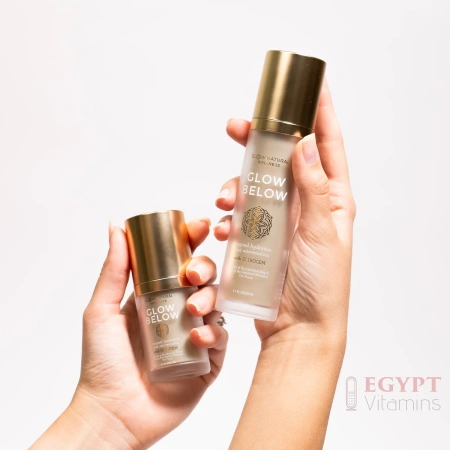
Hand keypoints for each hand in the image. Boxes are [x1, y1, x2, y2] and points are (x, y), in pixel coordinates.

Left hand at [32, 218, 226, 449]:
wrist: (113, 413)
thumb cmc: (102, 363)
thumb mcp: (101, 310)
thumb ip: (114, 269)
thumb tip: (116, 226)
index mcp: (157, 297)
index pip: (180, 262)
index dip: (192, 242)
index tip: (199, 226)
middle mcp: (179, 312)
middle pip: (204, 280)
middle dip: (205, 269)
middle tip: (193, 274)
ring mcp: (195, 336)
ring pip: (217, 306)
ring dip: (210, 301)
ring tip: (193, 310)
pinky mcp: (207, 362)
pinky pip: (221, 341)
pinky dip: (214, 335)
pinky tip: (199, 338)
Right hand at [215, 80, 355, 350]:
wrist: (300, 329)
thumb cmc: (323, 287)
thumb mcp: (323, 234)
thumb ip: (314, 188)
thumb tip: (306, 143)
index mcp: (331, 199)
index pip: (327, 146)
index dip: (319, 113)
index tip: (311, 85)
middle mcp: (304, 205)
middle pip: (280, 159)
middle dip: (258, 139)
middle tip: (236, 126)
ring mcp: (279, 222)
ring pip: (253, 186)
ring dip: (235, 185)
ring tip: (225, 200)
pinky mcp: (258, 240)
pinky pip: (239, 218)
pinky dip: (228, 218)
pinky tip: (223, 230)